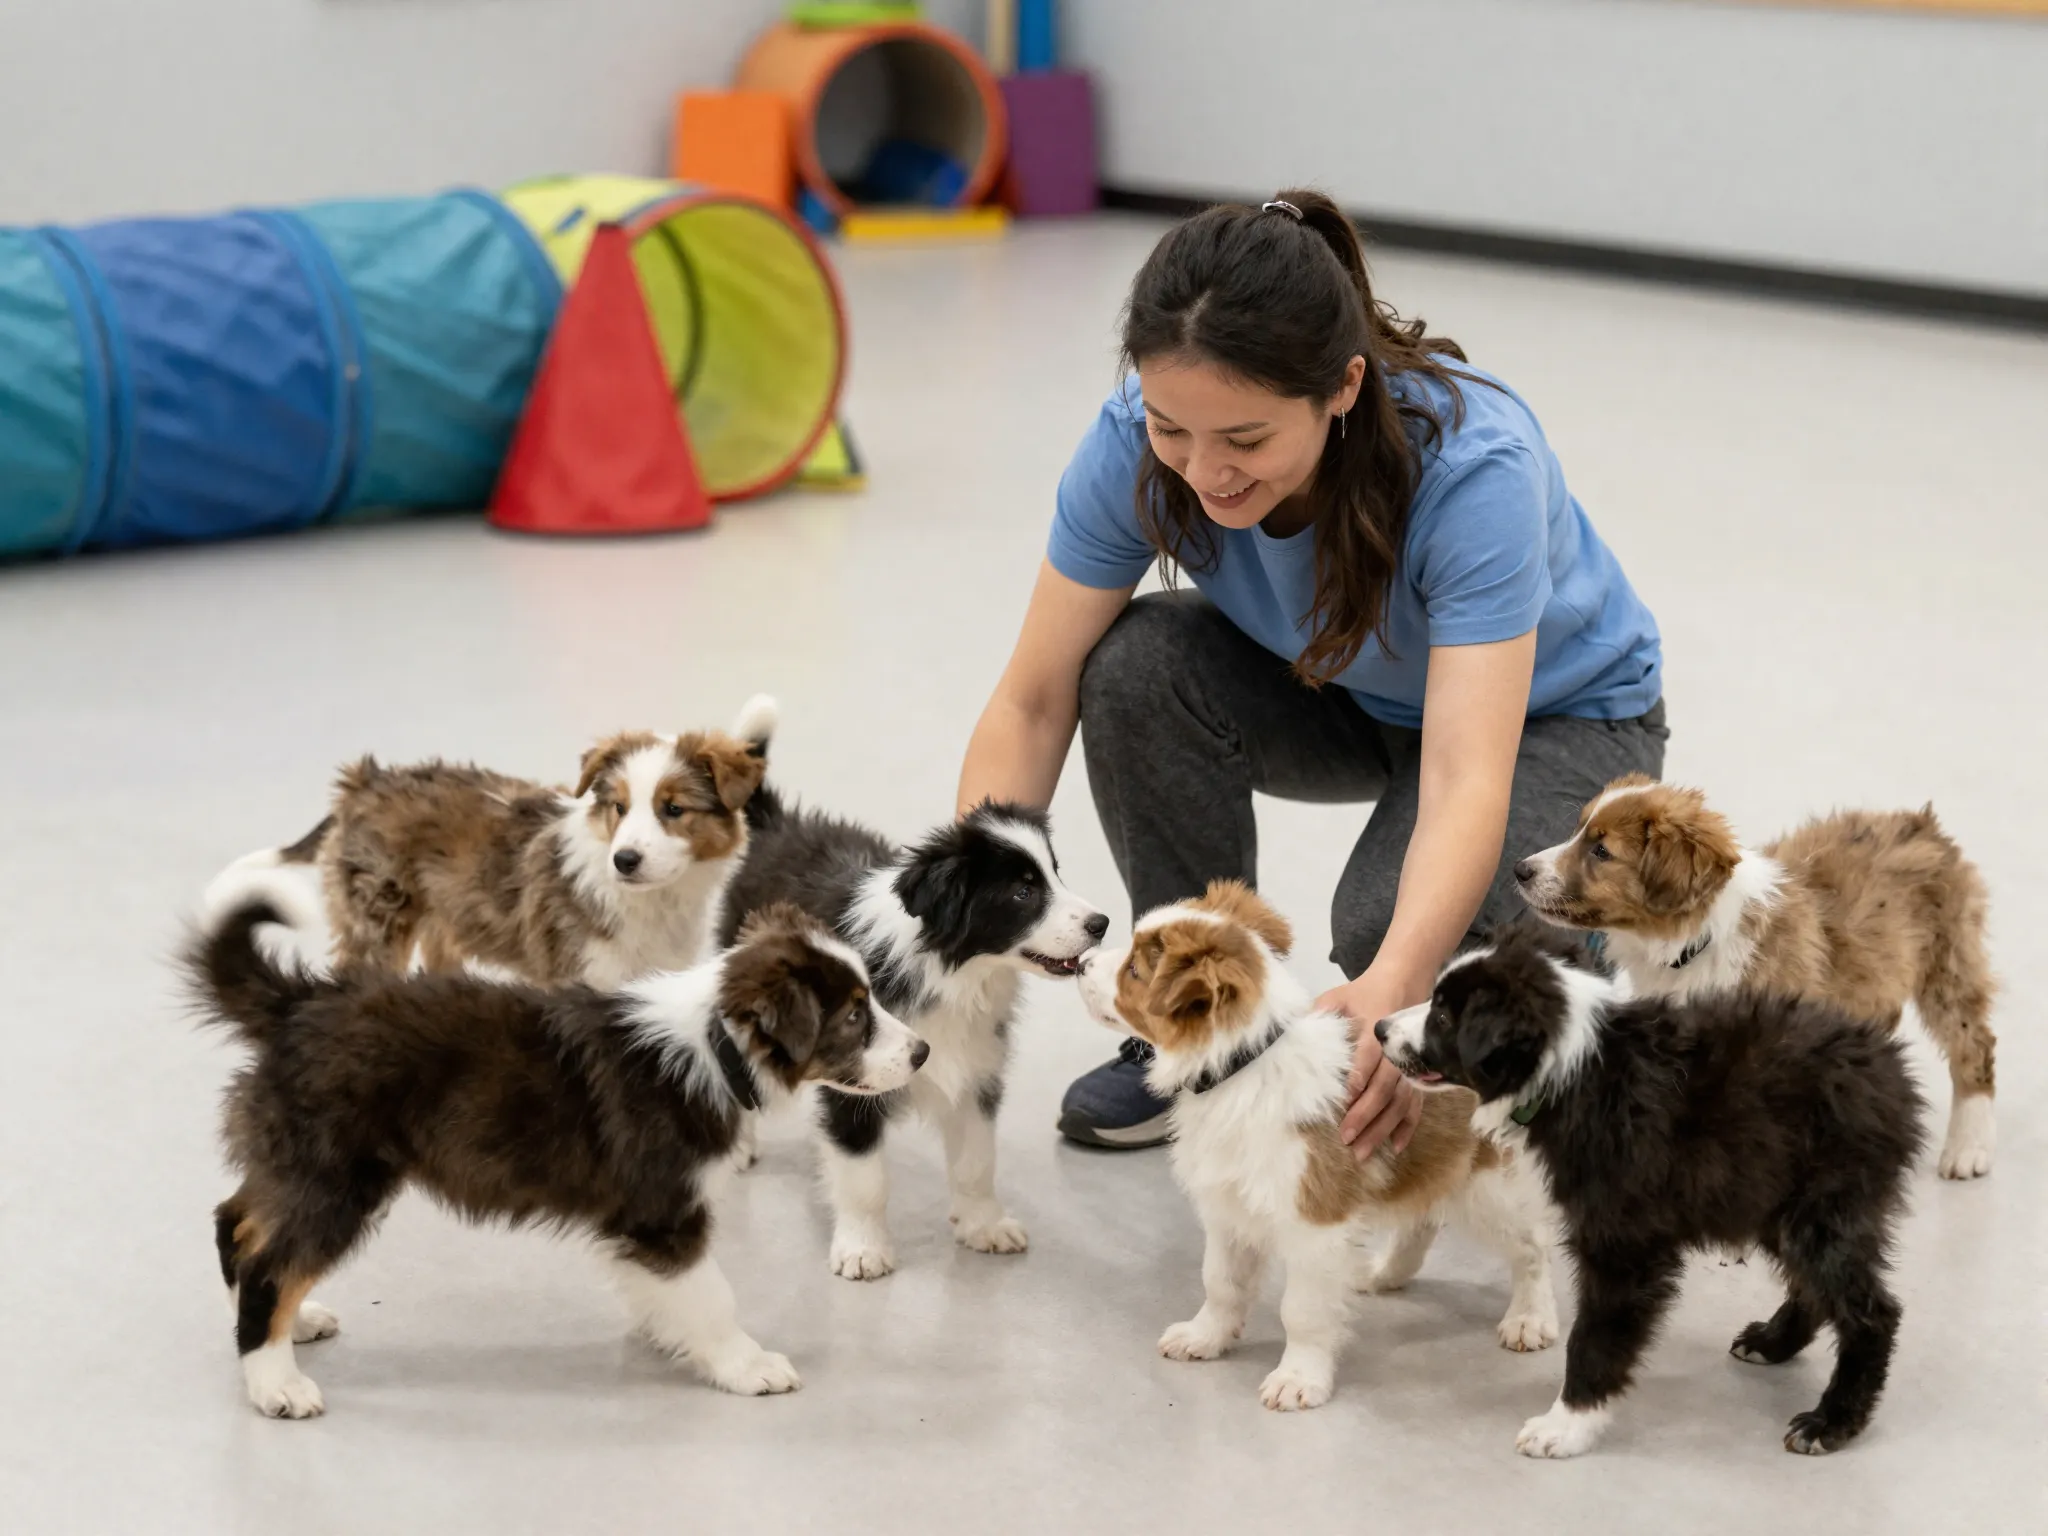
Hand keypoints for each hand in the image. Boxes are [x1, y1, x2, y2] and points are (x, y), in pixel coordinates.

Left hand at [1316, 969, 1426, 1160]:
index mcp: (1376, 1030)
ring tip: (1364, 1152)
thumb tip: (1287, 1039)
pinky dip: (1408, 1126)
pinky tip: (1397, 1146)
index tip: (1342, 1103)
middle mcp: (1396, 1052)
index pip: (1367, 1059)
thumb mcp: (1336, 998)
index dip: (1356, 1081)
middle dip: (1366, 1115)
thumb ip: (1316, 1017)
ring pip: (1400, 1102)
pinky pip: (1416, 1105)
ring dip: (1383, 1128)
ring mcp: (1410, 1066)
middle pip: (1384, 1088)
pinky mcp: (1418, 1075)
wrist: (1403, 981)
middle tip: (1347, 1138)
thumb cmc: (1362, 994)